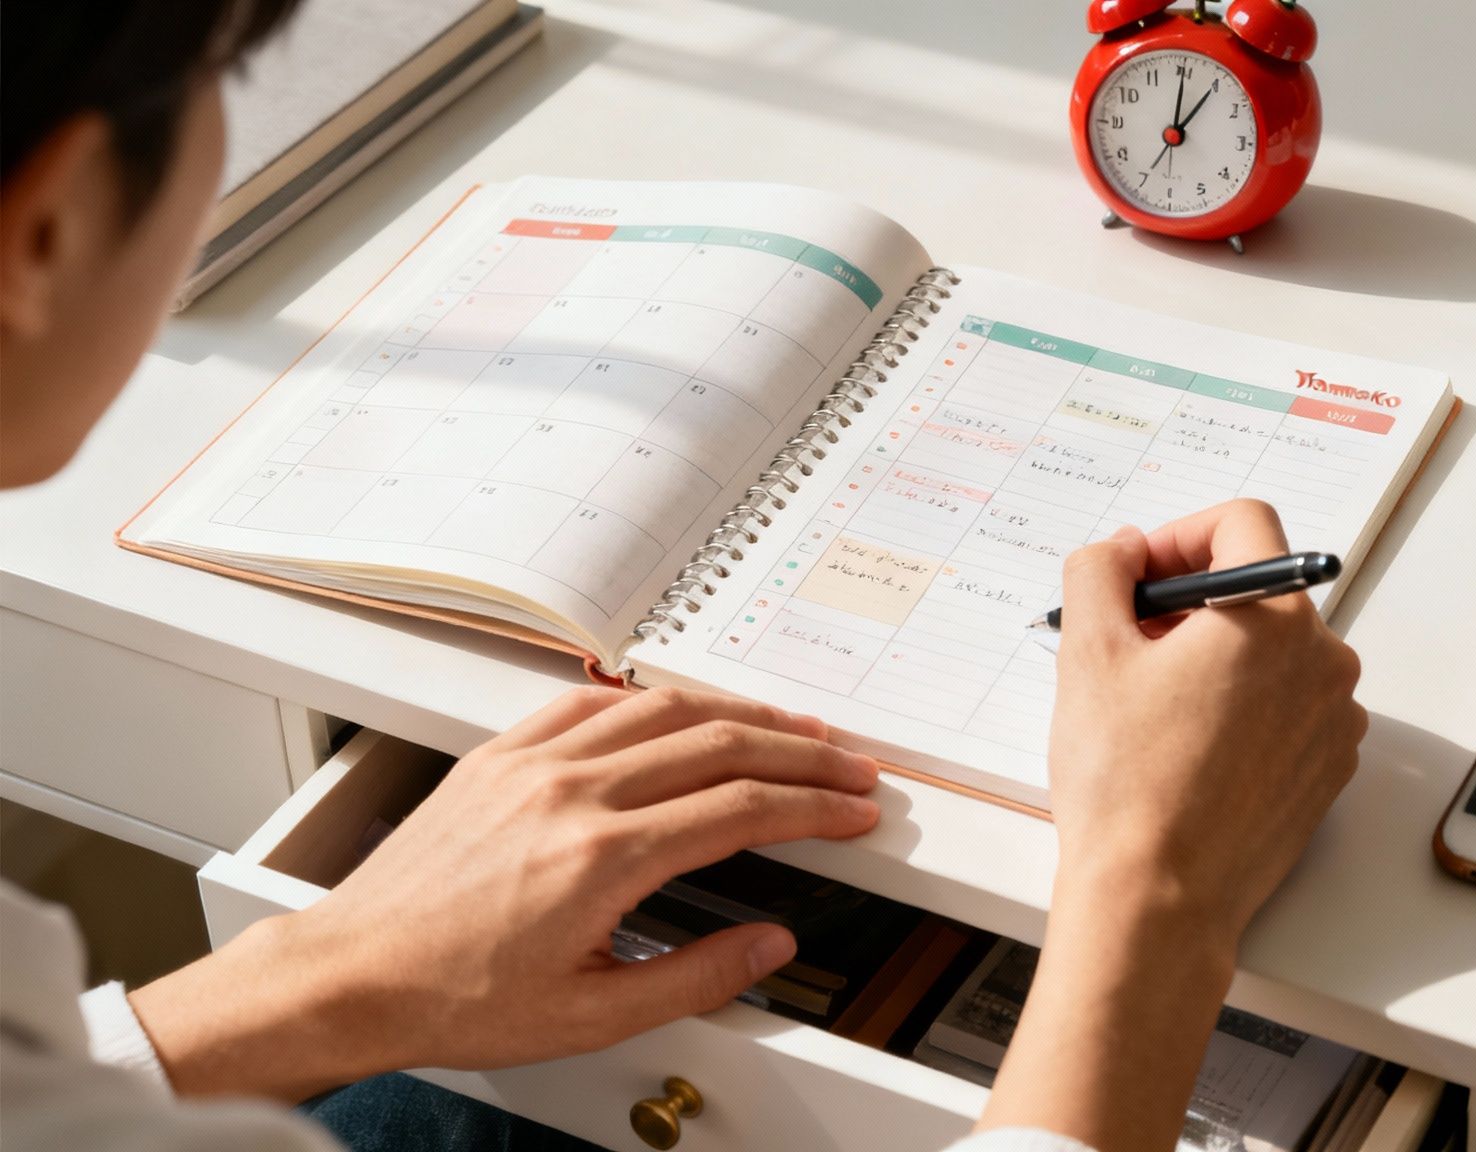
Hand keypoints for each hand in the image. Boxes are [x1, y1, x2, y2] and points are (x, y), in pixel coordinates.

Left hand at [130, 686, 879, 1100]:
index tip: (852, 811)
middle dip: (800, 754)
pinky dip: (654, 699)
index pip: (742, 811)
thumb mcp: (594, 1016)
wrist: (355, 975)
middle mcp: (572, 794)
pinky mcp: (501, 756)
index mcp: (602, 858)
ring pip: (663, 708)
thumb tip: (769, 944)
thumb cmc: (456, 997)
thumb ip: (697, 977)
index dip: (814, 807)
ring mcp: (534, 765)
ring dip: (740, 713)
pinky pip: (593, 703)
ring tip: (789, 729)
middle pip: (719, 745)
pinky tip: (682, 708)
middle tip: (847, 766)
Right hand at [1049, 499, 1366, 945]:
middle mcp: (1324, 661)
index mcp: (1275, 617)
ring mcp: (1334, 719)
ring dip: (1214, 656)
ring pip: (1272, 651)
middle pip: (1256, 589)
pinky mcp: (1327, 768)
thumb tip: (1124, 550)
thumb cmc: (1126, 785)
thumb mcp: (1088, 652)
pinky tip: (1187, 745)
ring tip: (1152, 704)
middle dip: (1189, 603)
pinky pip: (1287, 706)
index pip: (1241, 523)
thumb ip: (1101, 571)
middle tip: (1128, 644)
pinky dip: (1241, 706)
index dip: (1177, 537)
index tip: (1138, 578)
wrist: (1157, 900)